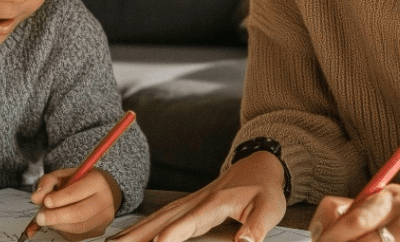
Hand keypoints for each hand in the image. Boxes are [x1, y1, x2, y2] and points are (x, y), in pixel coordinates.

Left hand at [28, 167, 122, 237]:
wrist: (103, 191)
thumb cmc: (80, 181)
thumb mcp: (63, 175)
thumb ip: (48, 182)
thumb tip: (36, 198)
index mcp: (98, 181)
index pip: (77, 192)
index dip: (60, 199)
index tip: (46, 202)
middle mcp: (105, 201)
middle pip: (79, 213)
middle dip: (56, 217)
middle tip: (40, 218)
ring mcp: (104, 218)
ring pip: (78, 227)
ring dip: (58, 225)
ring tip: (46, 218)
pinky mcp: (99, 230)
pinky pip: (78, 235)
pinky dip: (63, 230)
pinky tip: (57, 222)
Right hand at [107, 151, 286, 241]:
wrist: (258, 164)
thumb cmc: (264, 188)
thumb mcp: (270, 208)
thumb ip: (256, 226)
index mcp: (215, 204)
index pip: (191, 221)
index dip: (175, 233)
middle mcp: (195, 202)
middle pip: (162, 219)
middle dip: (139, 234)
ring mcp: (188, 202)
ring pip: (156, 217)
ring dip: (134, 230)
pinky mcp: (186, 205)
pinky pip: (160, 216)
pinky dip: (141, 224)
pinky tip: (129, 233)